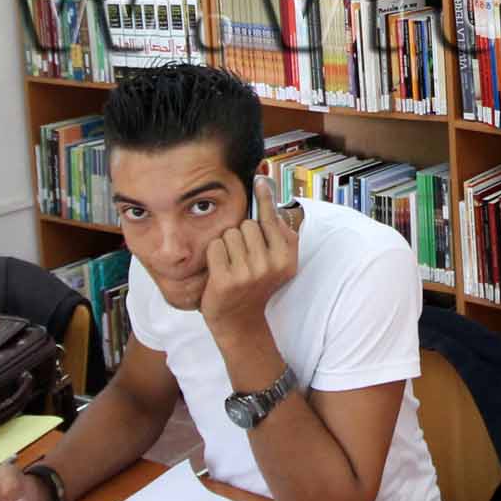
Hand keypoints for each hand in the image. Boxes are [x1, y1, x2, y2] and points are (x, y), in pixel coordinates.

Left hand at [199, 193, 301, 346]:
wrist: (240, 321)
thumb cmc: (257, 284)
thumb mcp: (279, 264)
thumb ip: (282, 236)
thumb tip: (274, 206)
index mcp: (286, 258)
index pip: (271, 220)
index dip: (265, 199)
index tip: (260, 179)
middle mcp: (270, 265)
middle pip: (247, 225)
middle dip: (241, 235)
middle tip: (243, 258)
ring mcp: (248, 273)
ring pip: (229, 234)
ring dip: (227, 245)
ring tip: (232, 264)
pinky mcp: (226, 280)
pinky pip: (216, 247)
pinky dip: (214, 255)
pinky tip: (220, 270)